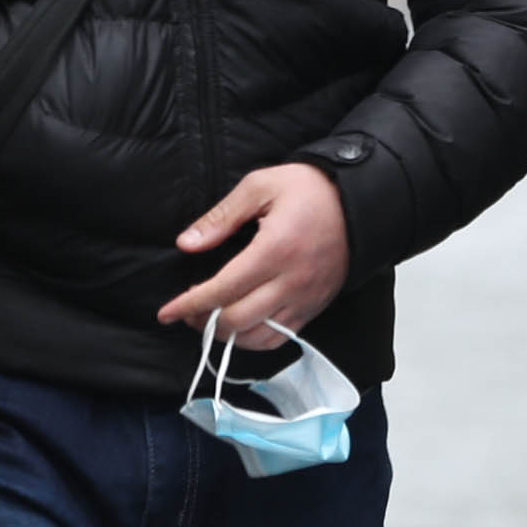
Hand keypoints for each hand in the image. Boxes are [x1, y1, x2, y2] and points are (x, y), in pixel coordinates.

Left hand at [161, 161, 351, 347]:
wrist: (360, 201)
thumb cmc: (309, 189)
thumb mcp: (260, 186)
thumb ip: (221, 217)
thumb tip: (187, 244)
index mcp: (275, 249)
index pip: (223, 289)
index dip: (189, 305)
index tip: (166, 313)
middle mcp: (292, 281)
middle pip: (238, 320)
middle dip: (203, 322)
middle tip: (186, 312)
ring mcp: (306, 298)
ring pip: (259, 337)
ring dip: (227, 336)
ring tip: (209, 320)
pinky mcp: (315, 306)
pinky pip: (281, 338)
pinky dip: (254, 340)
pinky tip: (239, 328)